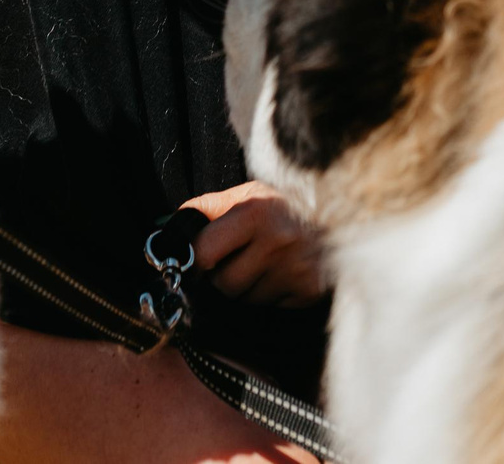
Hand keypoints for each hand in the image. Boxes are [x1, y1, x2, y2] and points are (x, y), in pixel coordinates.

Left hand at [180, 181, 329, 307]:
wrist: (337, 213)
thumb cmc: (280, 205)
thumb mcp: (245, 194)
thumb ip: (205, 209)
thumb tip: (165, 234)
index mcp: (254, 213)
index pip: (203, 254)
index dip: (194, 264)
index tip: (197, 266)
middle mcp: (276, 242)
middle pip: (224, 286)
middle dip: (223, 280)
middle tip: (236, 264)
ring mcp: (295, 270)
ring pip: (246, 302)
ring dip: (246, 292)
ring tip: (261, 269)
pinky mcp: (309, 292)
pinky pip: (271, 309)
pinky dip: (270, 300)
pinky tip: (280, 279)